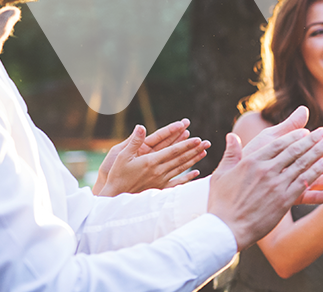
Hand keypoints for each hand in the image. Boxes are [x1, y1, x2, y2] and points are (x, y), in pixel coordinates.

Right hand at [95, 120, 210, 195]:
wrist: (115, 196)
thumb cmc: (117, 175)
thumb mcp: (122, 156)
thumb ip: (134, 141)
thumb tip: (140, 126)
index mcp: (151, 162)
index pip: (173, 151)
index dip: (186, 144)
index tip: (197, 139)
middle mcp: (159, 171)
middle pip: (181, 158)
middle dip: (195, 149)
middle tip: (207, 142)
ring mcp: (161, 180)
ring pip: (181, 168)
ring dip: (194, 160)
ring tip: (204, 152)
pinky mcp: (160, 187)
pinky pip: (177, 182)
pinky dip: (187, 177)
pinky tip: (196, 173)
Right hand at [207, 106, 322, 250]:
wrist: (226, 229)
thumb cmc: (221, 203)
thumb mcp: (221, 175)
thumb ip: (231, 153)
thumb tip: (232, 136)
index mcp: (251, 161)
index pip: (278, 143)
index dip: (294, 136)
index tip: (305, 131)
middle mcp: (266, 170)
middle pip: (294, 150)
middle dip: (312, 140)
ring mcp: (277, 185)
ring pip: (302, 164)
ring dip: (318, 152)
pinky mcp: (284, 200)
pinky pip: (304, 182)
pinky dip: (316, 171)